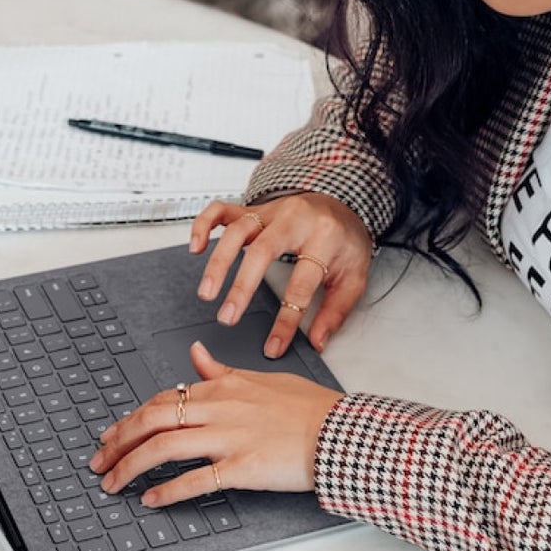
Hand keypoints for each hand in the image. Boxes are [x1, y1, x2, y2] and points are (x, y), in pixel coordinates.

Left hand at [89, 341, 343, 507]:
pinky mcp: (242, 468)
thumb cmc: (306, 407)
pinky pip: (195, 479)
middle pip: (151, 420)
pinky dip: (168, 490)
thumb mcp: (260, 378)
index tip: (113, 434)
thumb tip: (196, 354)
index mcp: (221, 387)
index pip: (162, 400)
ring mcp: (228, 438)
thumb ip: (222, 371)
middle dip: (118, 441)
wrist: (339, 432)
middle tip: (98, 460)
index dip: (130, 419)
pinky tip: (150, 499)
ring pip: (163, 446)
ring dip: (130, 466)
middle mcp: (218, 409)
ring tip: (111, 482)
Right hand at [189, 192, 372, 357]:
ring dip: (218, 262)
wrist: (343, 206)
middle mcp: (294, 219)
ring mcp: (271, 212)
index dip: (286, 320)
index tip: (273, 345)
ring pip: (237, 231)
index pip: (301, 283)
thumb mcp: (354, 277)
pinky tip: (196, 247)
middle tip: (227, 316)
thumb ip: (335, 311)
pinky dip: (204, 225)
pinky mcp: (254, 209)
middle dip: (241, 286)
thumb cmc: (344, 242)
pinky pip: (222, 210)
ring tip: (207, 292)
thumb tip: (317, 341)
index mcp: (324, 236)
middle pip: (262, 251)